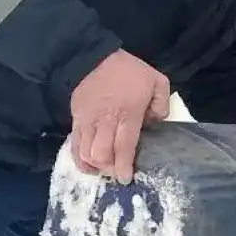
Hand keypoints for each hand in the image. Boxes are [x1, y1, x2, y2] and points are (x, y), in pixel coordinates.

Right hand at [70, 50, 169, 182]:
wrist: (92, 57)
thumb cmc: (128, 71)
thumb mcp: (157, 82)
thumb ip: (161, 105)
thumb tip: (155, 125)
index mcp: (128, 112)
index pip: (124, 146)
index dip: (124, 166)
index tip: (126, 178)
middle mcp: (105, 120)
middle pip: (102, 155)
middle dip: (109, 169)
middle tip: (117, 172)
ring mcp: (88, 121)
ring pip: (86, 153)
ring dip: (95, 166)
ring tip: (104, 168)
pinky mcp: (75, 119)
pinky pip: (74, 146)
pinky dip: (80, 159)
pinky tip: (88, 165)